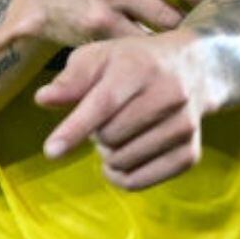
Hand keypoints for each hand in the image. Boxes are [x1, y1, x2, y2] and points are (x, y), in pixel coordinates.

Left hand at [37, 31, 209, 189]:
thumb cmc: (135, 62)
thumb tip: (44, 98)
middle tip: (109, 117)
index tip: (52, 151)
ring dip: (110, 153)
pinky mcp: (190, 152)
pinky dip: (122, 176)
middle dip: (97, 133)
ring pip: (123, 161)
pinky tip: (126, 157)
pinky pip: (139, 181)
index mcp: (140, 67)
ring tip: (122, 132)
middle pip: (109, 137)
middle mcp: (169, 95)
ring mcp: (184, 125)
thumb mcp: (101, 57)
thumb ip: (71, 79)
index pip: (104, 104)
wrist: (195, 67)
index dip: (75, 129)